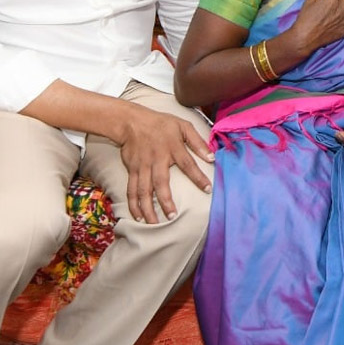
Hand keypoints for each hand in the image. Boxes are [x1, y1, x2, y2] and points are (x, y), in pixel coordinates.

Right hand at [113, 106, 213, 223]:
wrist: (131, 121)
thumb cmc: (161, 124)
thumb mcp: (183, 126)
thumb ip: (198, 141)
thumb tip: (212, 156)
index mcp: (173, 148)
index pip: (188, 164)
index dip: (198, 177)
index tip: (208, 189)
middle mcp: (157, 159)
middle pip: (160, 183)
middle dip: (165, 201)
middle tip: (173, 216)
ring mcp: (142, 166)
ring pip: (143, 190)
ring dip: (147, 208)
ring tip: (153, 223)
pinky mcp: (132, 170)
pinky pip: (131, 190)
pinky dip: (133, 204)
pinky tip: (138, 216)